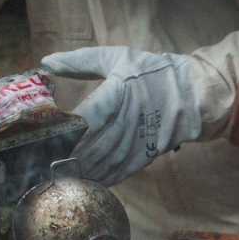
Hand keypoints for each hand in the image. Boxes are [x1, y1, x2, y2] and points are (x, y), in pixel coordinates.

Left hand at [41, 46, 201, 185]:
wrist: (193, 93)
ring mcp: (137, 141)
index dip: (66, 133)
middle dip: (70, 159)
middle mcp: (126, 121)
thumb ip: (80, 61)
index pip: (85, 119)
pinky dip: (104, 178)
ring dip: (85, 172)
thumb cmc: (151, 73)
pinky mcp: (146, 154)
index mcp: (116, 95)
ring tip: (65, 177)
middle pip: (93, 147)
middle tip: (49, 165)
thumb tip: (46, 62)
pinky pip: (121, 171)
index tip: (46, 140)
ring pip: (106, 163)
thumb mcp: (117, 58)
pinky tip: (90, 181)